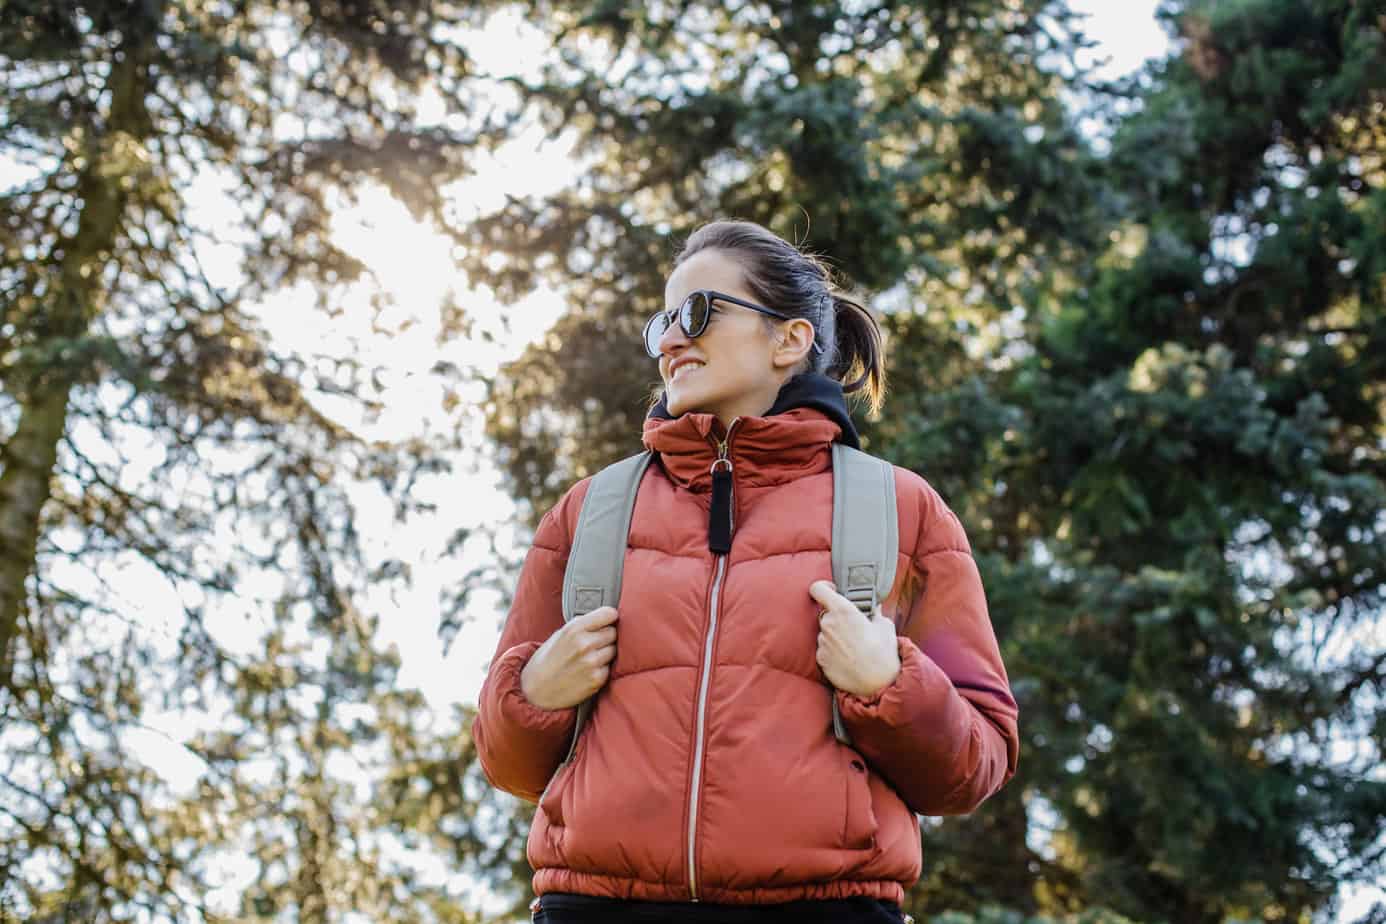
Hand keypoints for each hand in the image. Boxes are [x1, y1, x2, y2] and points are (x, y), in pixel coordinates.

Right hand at [520, 607, 619, 710]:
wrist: (536, 690)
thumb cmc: (548, 660)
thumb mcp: (560, 634)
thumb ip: (583, 625)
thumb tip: (606, 618)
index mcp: (574, 628)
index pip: (608, 613)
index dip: (610, 617)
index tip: (609, 620)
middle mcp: (584, 643)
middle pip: (613, 632)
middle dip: (607, 637)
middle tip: (594, 644)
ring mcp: (591, 662)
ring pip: (614, 650)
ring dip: (606, 653)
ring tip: (589, 659)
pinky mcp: (597, 679)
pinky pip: (610, 668)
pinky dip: (602, 669)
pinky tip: (587, 672)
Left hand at [810, 580, 900, 698]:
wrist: (877, 684)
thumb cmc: (883, 654)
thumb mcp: (885, 626)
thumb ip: (874, 613)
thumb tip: (873, 608)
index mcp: (843, 611)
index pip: (818, 589)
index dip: (823, 588)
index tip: (831, 590)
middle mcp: (828, 624)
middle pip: (826, 614)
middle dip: (837, 618)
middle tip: (854, 627)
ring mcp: (822, 643)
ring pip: (826, 633)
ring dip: (836, 636)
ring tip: (854, 647)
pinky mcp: (821, 659)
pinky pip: (825, 649)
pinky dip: (833, 651)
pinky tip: (849, 658)